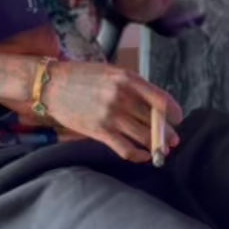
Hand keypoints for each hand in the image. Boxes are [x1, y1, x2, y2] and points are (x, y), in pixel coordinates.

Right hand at [43, 61, 182, 162]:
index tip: (177, 120)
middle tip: (173, 140)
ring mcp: (110, 115)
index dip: (174, 114)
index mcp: (128, 78)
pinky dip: (139, 156)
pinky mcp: (99, 131)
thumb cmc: (82, 76)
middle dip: (168, 133)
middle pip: (156, 121)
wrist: (51, 84)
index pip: (162, 100)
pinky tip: (143, 156)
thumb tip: (156, 106)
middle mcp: (122, 96)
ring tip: (161, 150)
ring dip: (157, 146)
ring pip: (145, 137)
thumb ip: (133, 86)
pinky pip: (126, 149)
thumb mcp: (111, 72)